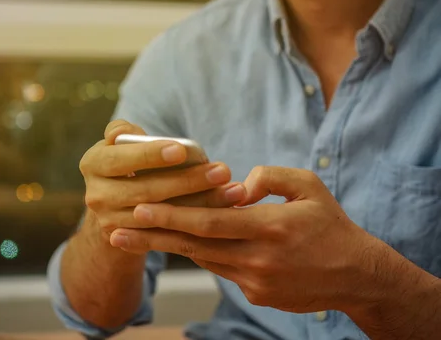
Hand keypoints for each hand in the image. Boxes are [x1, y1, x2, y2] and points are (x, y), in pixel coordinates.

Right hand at [79, 120, 245, 240]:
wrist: (111, 205)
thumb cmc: (125, 162)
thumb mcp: (119, 144)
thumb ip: (123, 131)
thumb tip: (126, 133)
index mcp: (92, 163)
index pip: (121, 159)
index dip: (150, 155)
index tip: (181, 150)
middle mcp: (95, 195)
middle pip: (145, 190)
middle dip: (186, 181)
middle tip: (222, 171)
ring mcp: (110, 221)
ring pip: (159, 215)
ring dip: (199, 204)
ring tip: (232, 191)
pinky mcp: (127, 241)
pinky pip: (165, 233)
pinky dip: (193, 222)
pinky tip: (222, 212)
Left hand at [110, 166, 381, 312]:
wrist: (356, 275)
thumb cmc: (331, 225)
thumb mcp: (309, 187)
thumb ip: (271, 177)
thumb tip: (236, 185)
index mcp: (270, 228)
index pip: (210, 222)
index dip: (173, 216)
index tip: (141, 208)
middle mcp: (258, 258)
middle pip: (195, 246)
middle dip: (152, 237)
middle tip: (116, 230)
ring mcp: (255, 281)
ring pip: (202, 259)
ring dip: (168, 248)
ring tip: (133, 237)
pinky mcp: (255, 294)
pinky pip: (220, 269)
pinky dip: (200, 254)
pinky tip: (180, 242)